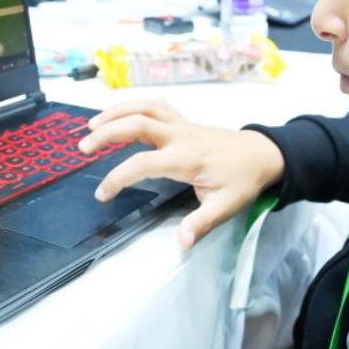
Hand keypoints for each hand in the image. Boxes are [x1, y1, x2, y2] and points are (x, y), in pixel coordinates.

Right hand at [79, 99, 283, 250]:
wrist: (265, 154)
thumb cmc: (243, 180)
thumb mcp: (227, 206)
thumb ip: (201, 223)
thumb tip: (181, 243)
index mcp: (187, 158)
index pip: (142, 164)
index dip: (118, 178)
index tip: (102, 194)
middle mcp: (180, 135)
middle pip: (137, 123)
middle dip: (107, 132)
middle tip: (83, 148)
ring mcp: (182, 123)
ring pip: (144, 106)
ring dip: (115, 112)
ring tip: (91, 125)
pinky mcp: (183, 120)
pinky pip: (154, 105)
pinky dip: (132, 105)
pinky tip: (117, 115)